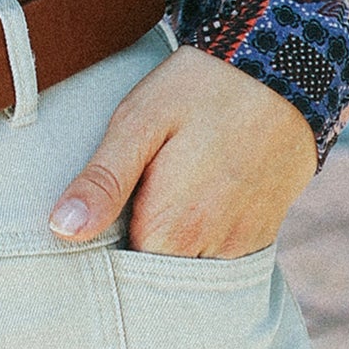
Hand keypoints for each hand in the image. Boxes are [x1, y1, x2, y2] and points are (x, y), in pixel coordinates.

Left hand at [48, 44, 317, 254]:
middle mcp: (212, 252)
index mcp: (172, 228)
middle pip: (158, 281)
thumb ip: (103, 180)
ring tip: (158, 202)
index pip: (122, 277)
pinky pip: (222, 261)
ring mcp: (242, 247)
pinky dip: (202, 245)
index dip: (102, 256)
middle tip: (125, 208)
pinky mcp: (263, 235)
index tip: (94, 228)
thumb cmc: (201, 88)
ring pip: (191, 273)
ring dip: (170, 251)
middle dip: (136, 257)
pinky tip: (192, 205)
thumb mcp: (141, 120)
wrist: (286, 68)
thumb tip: (62, 229)